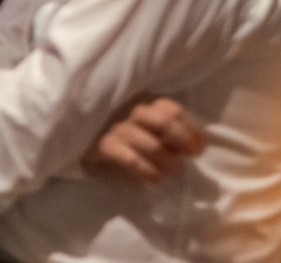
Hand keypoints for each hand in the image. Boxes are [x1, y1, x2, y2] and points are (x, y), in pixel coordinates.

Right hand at [82, 95, 205, 182]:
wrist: (82, 130)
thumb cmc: (124, 127)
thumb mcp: (147, 120)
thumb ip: (168, 125)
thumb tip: (197, 143)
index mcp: (147, 100)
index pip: (174, 110)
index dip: (192, 129)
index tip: (198, 149)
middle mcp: (133, 110)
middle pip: (165, 123)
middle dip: (181, 142)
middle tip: (187, 159)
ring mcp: (117, 126)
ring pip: (150, 144)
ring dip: (166, 162)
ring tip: (170, 173)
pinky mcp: (103, 144)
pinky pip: (129, 158)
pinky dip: (145, 170)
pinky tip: (154, 179)